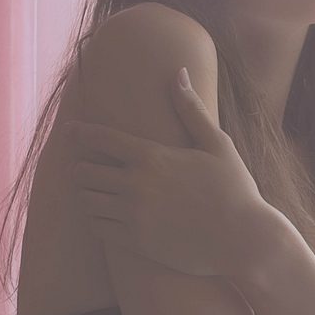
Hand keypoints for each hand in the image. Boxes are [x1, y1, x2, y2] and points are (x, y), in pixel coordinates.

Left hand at [65, 67, 270, 278]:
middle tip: (84, 165)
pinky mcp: (135, 241)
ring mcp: (133, 215)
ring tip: (92, 190)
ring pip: (87, 200)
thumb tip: (179, 73)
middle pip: (85, 171)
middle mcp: (137, 185)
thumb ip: (191, 110)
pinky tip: (105, 214)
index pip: (102, 139)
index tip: (71, 130)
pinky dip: (95, 218)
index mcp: (154, 157)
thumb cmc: (234, 189)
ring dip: (86, 193)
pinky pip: (97, 227)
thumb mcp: (218, 145)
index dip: (81, 132)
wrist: (242, 239)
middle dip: (81, 166)